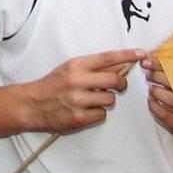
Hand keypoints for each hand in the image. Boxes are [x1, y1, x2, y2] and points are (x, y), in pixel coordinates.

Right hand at [20, 51, 137, 135]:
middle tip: (119, 85)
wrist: (32, 104)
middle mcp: (77, 81)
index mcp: (75, 65)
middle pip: (114, 80)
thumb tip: (119, 67)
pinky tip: (86, 110)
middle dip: (122, 83)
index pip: (107, 58)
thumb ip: (93, 68)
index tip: (141, 54)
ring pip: (110, 99)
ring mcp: (77, 100)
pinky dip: (98, 113)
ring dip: (107, 100)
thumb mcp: (70, 69)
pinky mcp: (78, 118)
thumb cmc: (53, 85)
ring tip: (94, 99)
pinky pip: (102, 114)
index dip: (126, 55)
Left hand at [139, 57, 172, 156]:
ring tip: (151, 90)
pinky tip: (151, 103)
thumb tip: (162, 65)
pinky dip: (156, 108)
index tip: (148, 60)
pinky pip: (166, 115)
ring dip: (157, 92)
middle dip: (157, 76)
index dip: (161, 63)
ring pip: (171, 98)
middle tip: (148, 74)